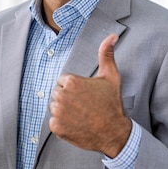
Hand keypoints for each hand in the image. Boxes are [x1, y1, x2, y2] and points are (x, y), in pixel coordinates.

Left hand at [49, 34, 131, 157]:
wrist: (113, 133)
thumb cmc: (112, 104)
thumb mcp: (111, 77)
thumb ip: (106, 54)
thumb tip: (112, 36)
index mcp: (71, 81)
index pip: (63, 81)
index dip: (75, 88)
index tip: (86, 95)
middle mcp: (61, 95)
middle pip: (57, 93)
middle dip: (68, 98)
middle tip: (84, 106)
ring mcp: (57, 112)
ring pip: (54, 107)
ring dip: (64, 111)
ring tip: (80, 115)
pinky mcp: (56, 127)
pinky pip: (54, 122)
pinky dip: (62, 124)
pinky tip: (76, 124)